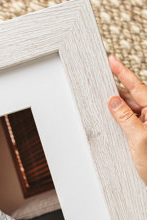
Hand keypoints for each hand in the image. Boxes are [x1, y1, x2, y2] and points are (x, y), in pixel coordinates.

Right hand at [108, 55, 146, 183]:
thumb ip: (126, 117)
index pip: (136, 87)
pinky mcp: (142, 132)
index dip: (122, 72)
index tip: (111, 60)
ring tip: (102, 105)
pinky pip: (128, 120)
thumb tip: (113, 100)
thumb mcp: (139, 138)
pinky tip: (110, 119)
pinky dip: (118, 118)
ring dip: (116, 107)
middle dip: (116, 91)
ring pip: (129, 108)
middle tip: (99, 83)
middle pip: (132, 96)